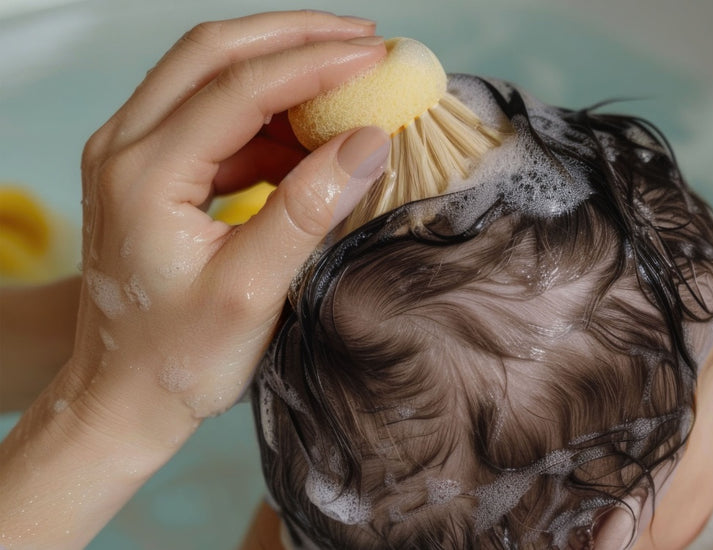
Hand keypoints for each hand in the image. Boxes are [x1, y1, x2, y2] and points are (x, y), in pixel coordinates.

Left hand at [1, 11, 391, 548]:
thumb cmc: (177, 358)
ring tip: (350, 79)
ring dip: (282, 67)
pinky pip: (214, 114)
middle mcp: (126, 147)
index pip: (238, 88)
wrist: (122, 397)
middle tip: (366, 39)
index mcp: (144, 174)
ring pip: (211, 73)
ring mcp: (134, 153)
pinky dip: (269, 112)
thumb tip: (368, 141)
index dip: (314, 64)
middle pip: (213, 52)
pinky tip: (314, 132)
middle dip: (294, 36)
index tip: (377, 58)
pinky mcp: (152, 169)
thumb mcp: (250, 291)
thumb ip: (307, 210)